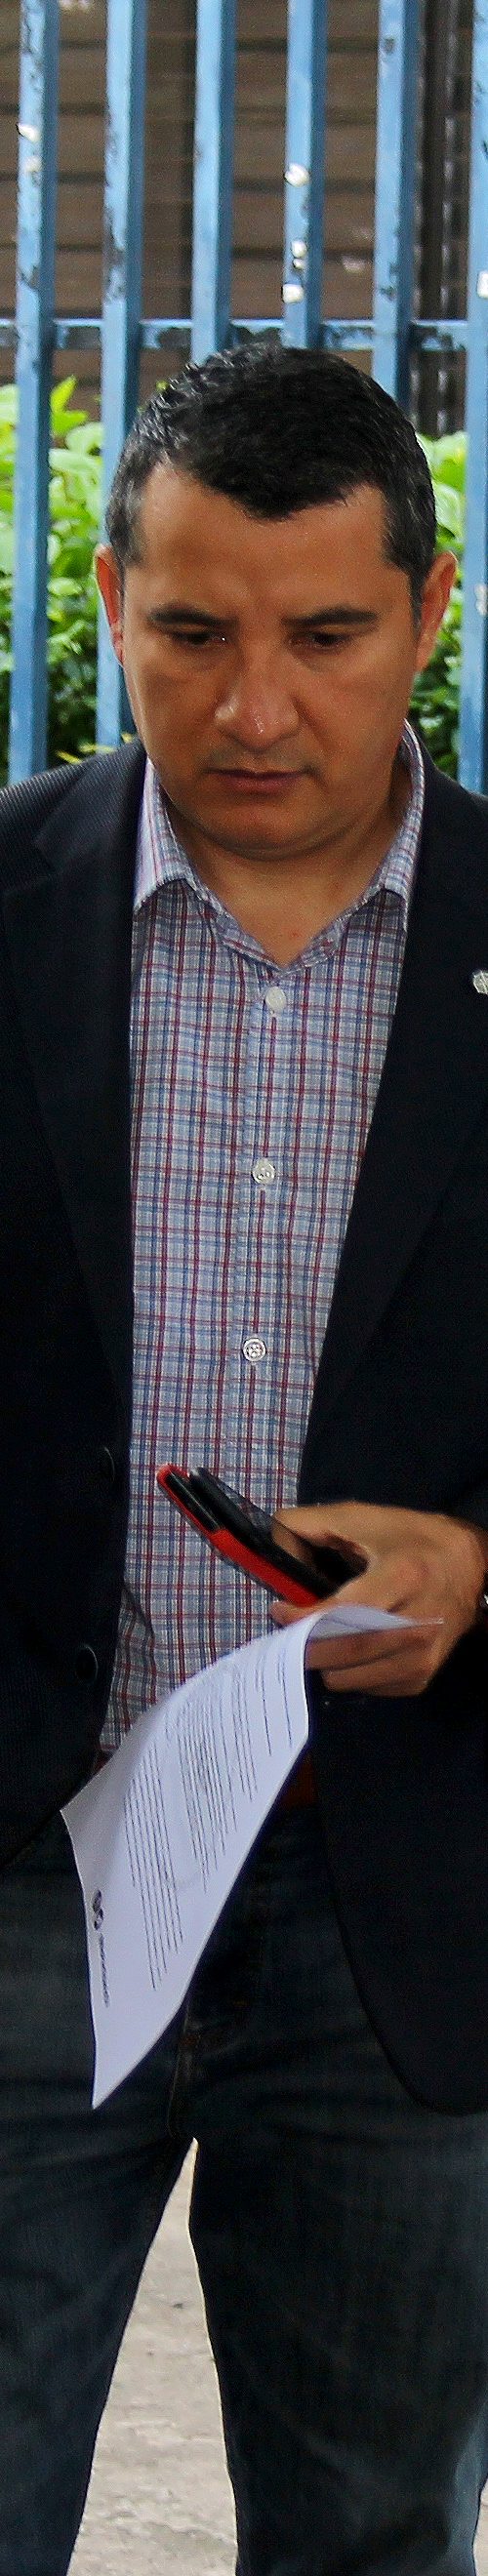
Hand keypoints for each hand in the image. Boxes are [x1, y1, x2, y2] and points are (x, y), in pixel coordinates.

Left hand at [271, 1502, 487, 1696]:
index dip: (302, 1618)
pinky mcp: (422, 1675)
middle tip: (286, 1633)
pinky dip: (346, 1673)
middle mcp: (416, 1623)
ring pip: (349, 1677)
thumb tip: (272, 1548)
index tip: (280, 1610)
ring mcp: (422, 1656)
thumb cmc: (412, 1539)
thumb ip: (308, 1524)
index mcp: (403, 1577)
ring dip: (321, 1662)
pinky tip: (346, 1650)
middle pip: (344, 1652)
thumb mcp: (361, 1517)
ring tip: (315, 1639)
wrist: (473, 1565)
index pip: (342, 1612)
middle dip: (303, 1647)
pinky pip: (367, 1687)